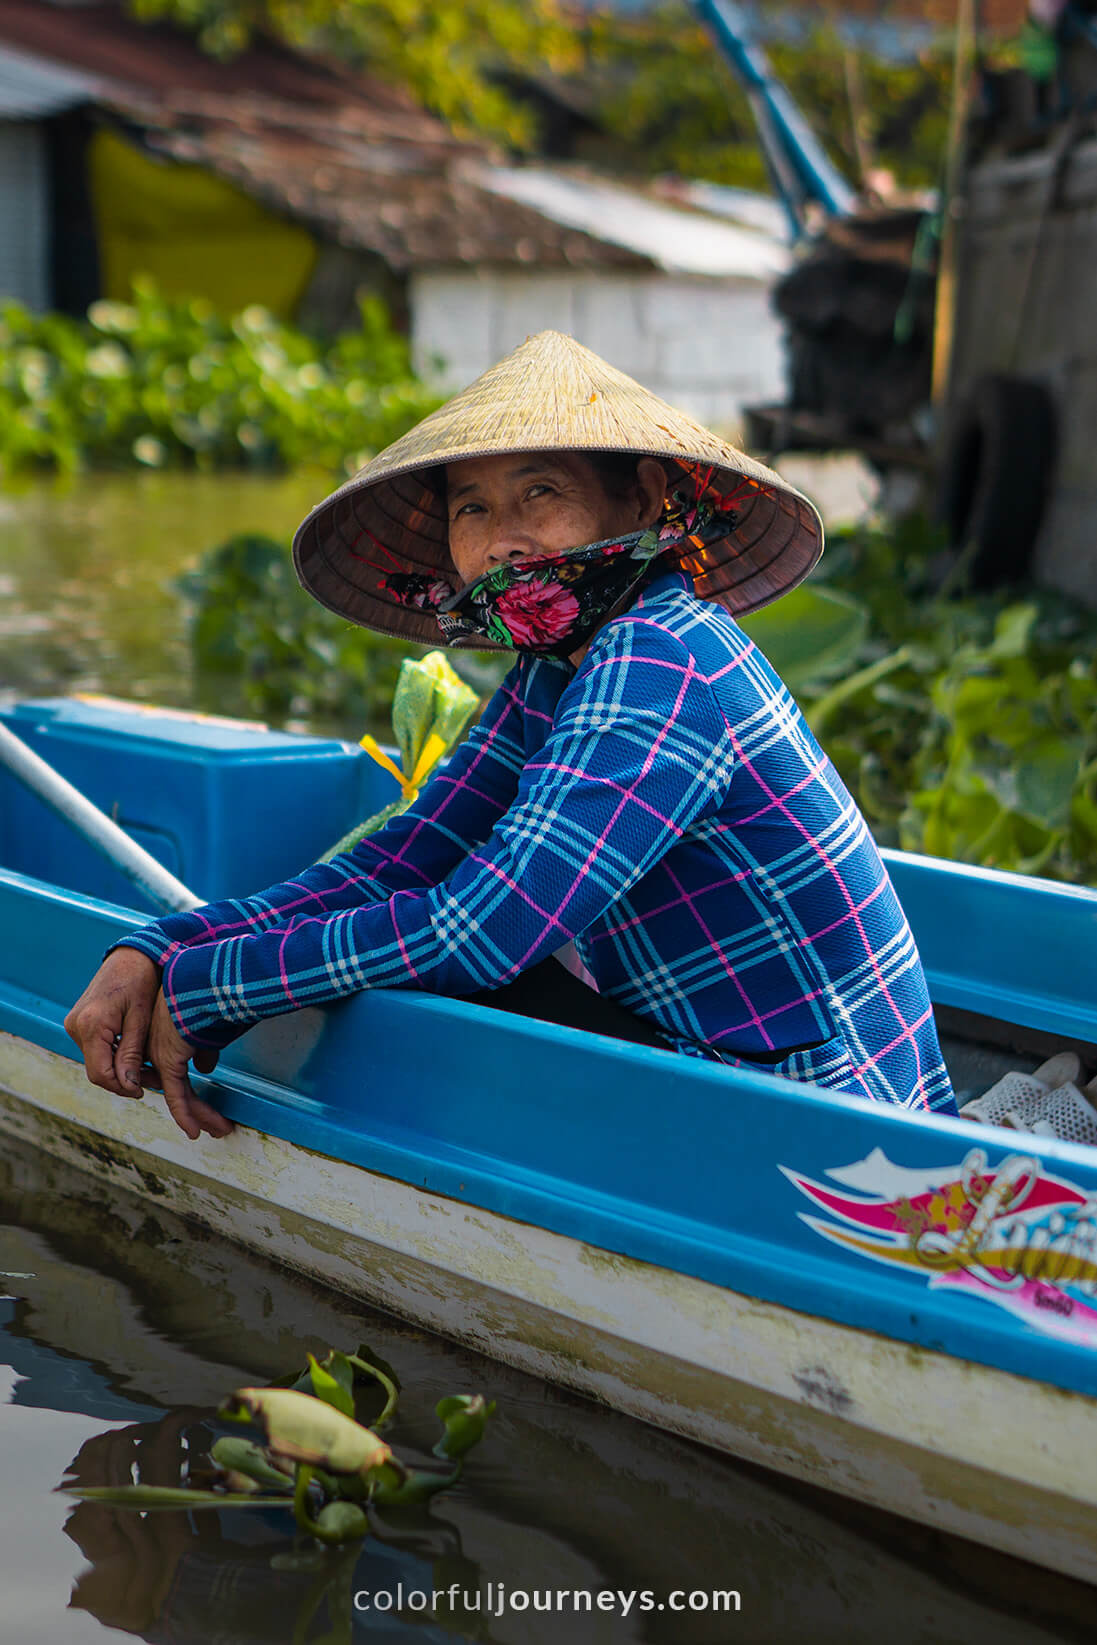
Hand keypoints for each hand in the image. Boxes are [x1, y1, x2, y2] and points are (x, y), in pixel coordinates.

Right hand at [64, 948, 161, 1099]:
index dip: (122, 1087)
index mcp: (91, 1025)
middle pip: (97, 1069)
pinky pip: (95, 1049)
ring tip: (150, 1069)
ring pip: (97, 1061)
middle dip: (124, 1080)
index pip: (100, 1073)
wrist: (132, 956)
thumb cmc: (141, 981)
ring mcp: (75, 1024)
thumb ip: (132, 1053)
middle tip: (153, 1081)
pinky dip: (114, 1056)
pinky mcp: (79, 1022)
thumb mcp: (141, 1019)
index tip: (143, 1091)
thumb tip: (128, 1086)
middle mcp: (76, 1026)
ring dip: (120, 1069)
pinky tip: (136, 1055)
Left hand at [145, 993, 231, 1141]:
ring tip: (219, 1128)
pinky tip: (195, 1131)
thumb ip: (203, 1045)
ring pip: (178, 1093)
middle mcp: (156, 1045)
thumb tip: (205, 1066)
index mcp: (164, 1032)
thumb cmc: (210, 992)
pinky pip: (178, 1095)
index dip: (188, 1088)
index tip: (204, 1102)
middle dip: (198, 1106)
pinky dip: (186, 1114)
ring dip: (201, 1113)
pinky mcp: (167, 1061)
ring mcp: (159, 1054)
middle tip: (213, 1121)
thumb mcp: (207, 1020)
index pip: (173, 1068)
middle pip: (175, 1084)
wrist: (203, 981)